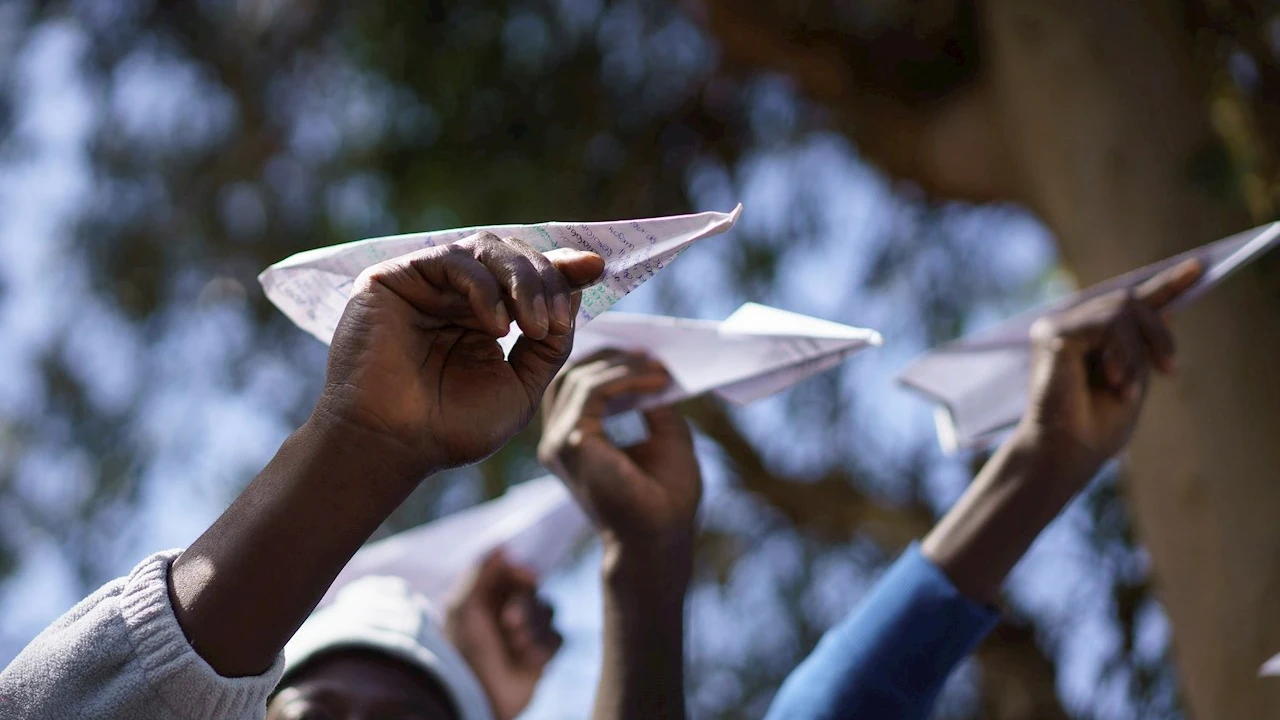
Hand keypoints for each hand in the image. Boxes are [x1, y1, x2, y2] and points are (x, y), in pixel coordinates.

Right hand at [315, 233, 603, 481]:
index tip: (597, 268)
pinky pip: (452, 260)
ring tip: (535, 327)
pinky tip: (498, 326)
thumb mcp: (521, 386)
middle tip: (555, 322)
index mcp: (482, 316)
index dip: (562, 268)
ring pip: (487, 249)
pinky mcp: (393, 277)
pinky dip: (484, 288)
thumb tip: (575, 294)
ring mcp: (424, 283)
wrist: (393, 447)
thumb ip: (550, 344)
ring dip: (523, 282)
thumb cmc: (450, 428)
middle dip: (546, 280)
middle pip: (513, 256)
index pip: (527, 277)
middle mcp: (454, 294)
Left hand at [446, 550, 562, 719]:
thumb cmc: (462, 649)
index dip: (524, 572)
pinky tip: (526, 660)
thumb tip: (504, 545)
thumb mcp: (463, 605)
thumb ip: (481, 570)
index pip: (515, 572)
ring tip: (515, 646)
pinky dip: (542, 648)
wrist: (475, 694)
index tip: (527, 576)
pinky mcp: (539, 655)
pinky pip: (557, 639)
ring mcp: (524, 633)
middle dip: (525, 606)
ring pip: (549, 613)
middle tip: (508, 624)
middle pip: (534, 592)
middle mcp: (507, 612)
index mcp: (487, 597)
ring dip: (533, 629)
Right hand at [537, 351, 701, 556]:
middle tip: (651, 356)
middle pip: (568, 375)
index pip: (572, 385)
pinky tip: (654, 383)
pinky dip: (625, 380)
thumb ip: (652, 402)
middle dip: (611, 357)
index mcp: (573, 439)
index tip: (646, 355)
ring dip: (623, 366)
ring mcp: (559, 442)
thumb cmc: (664, 498)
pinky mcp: (572, 443)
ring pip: (578, 378)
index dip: (606, 362)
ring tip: (659, 371)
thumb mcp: (665, 435)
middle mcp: (557, 440)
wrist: (662, 538)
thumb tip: (652, 365)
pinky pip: (592, 392)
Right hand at [1016, 258, 1202, 477]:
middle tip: (1170, 371)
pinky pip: (1108, 324)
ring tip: (1130, 387)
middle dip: (1159, 333)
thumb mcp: (1134, 379)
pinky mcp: (1054, 335)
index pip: (1130, 302)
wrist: (1067, 455)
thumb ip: (1143, 346)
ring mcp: (1057, 327)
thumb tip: (1167, 309)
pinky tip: (1116, 382)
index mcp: (1088, 337)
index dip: (1166, 284)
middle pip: (1129, 300)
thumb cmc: (1095, 427)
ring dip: (1139, 349)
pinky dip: (1123, 354)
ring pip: (1122, 308)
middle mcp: (1069, 325)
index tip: (1199, 268)